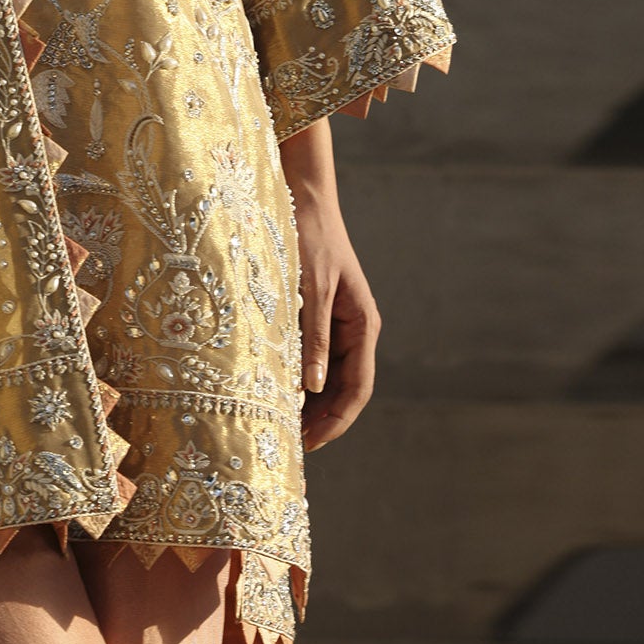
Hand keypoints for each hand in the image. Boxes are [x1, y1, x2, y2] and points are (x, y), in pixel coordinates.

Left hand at [293, 209, 379, 452]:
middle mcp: (356, 328)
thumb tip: (311, 388)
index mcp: (363, 324)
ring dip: (311, 401)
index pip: (358, 388)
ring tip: (284, 424)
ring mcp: (340, 323)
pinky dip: (301, 376)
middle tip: (291, 443)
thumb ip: (314, 338)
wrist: (305, 200)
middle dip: (322, 417)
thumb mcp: (310, 290)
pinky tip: (280, 390)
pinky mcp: (321, 315)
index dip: (337, 420)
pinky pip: (315, 355)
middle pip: (344, 387)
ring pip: (329, 375)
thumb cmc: (309, 239)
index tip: (312, 444)